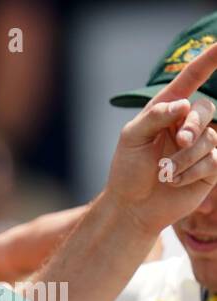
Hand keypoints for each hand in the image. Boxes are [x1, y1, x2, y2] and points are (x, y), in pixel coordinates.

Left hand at [103, 41, 216, 235]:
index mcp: (169, 109)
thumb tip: (182, 105)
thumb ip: (154, 116)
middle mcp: (189, 123)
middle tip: (179, 141)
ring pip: (210, 139)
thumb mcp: (131, 139)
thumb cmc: (128, 170)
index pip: (192, 78)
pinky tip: (176, 181)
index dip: (210, 59)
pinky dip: (193, 171)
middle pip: (206, 109)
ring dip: (185, 158)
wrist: (132, 206)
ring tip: (165, 172)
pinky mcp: (211, 168)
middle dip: (193, 125)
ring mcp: (203, 145)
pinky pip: (215, 161)